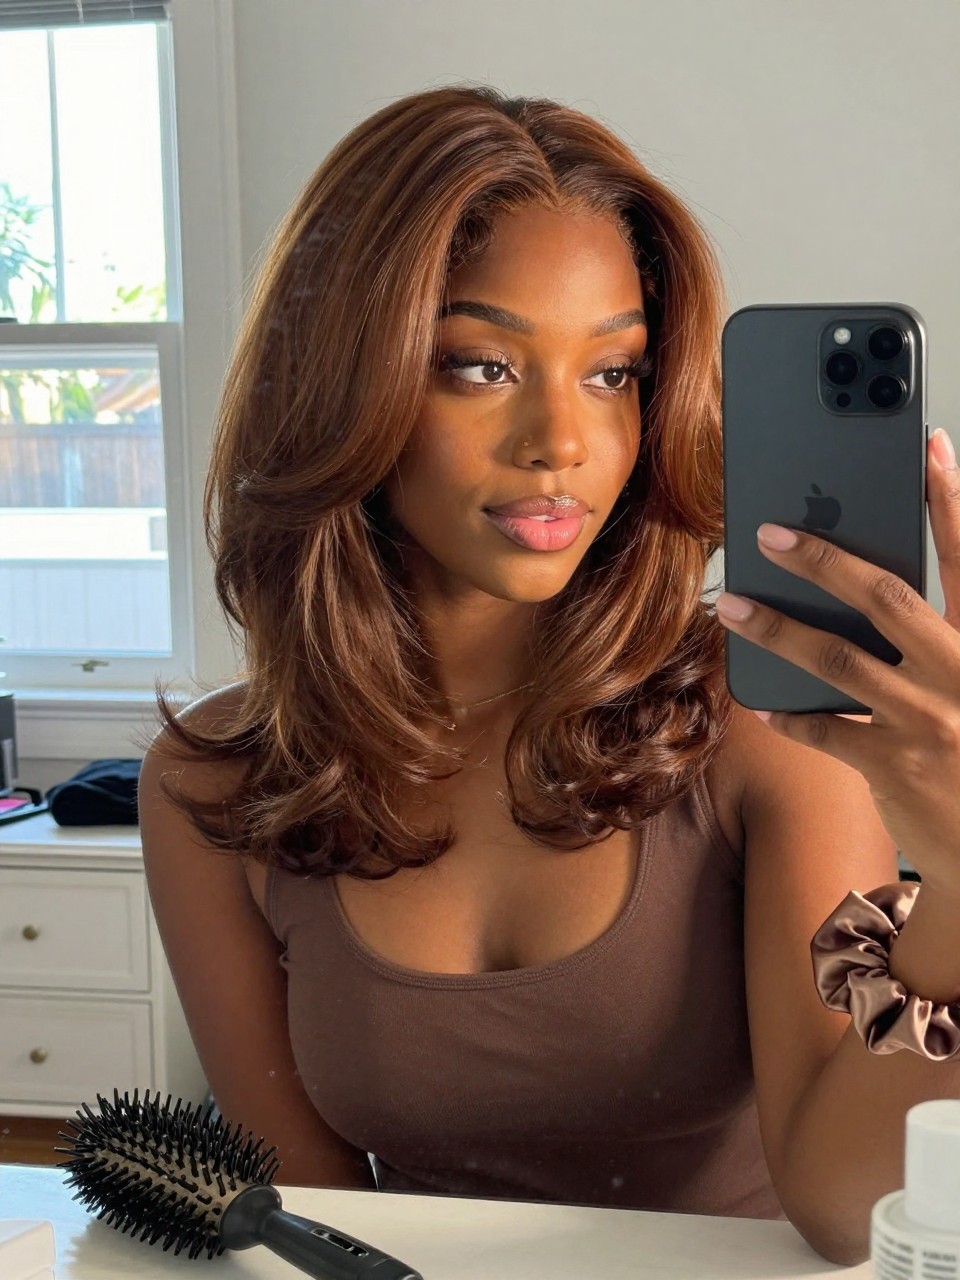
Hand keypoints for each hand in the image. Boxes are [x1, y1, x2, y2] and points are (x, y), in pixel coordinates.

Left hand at [714, 428, 959, 900]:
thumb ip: (944, 642)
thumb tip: (875, 598)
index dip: (950, 500)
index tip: (929, 447)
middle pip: (886, 597)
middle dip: (824, 559)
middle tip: (769, 533)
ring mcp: (928, 720)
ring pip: (837, 659)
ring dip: (776, 629)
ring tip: (731, 607)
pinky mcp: (895, 766)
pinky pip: (824, 729)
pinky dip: (789, 714)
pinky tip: (760, 702)